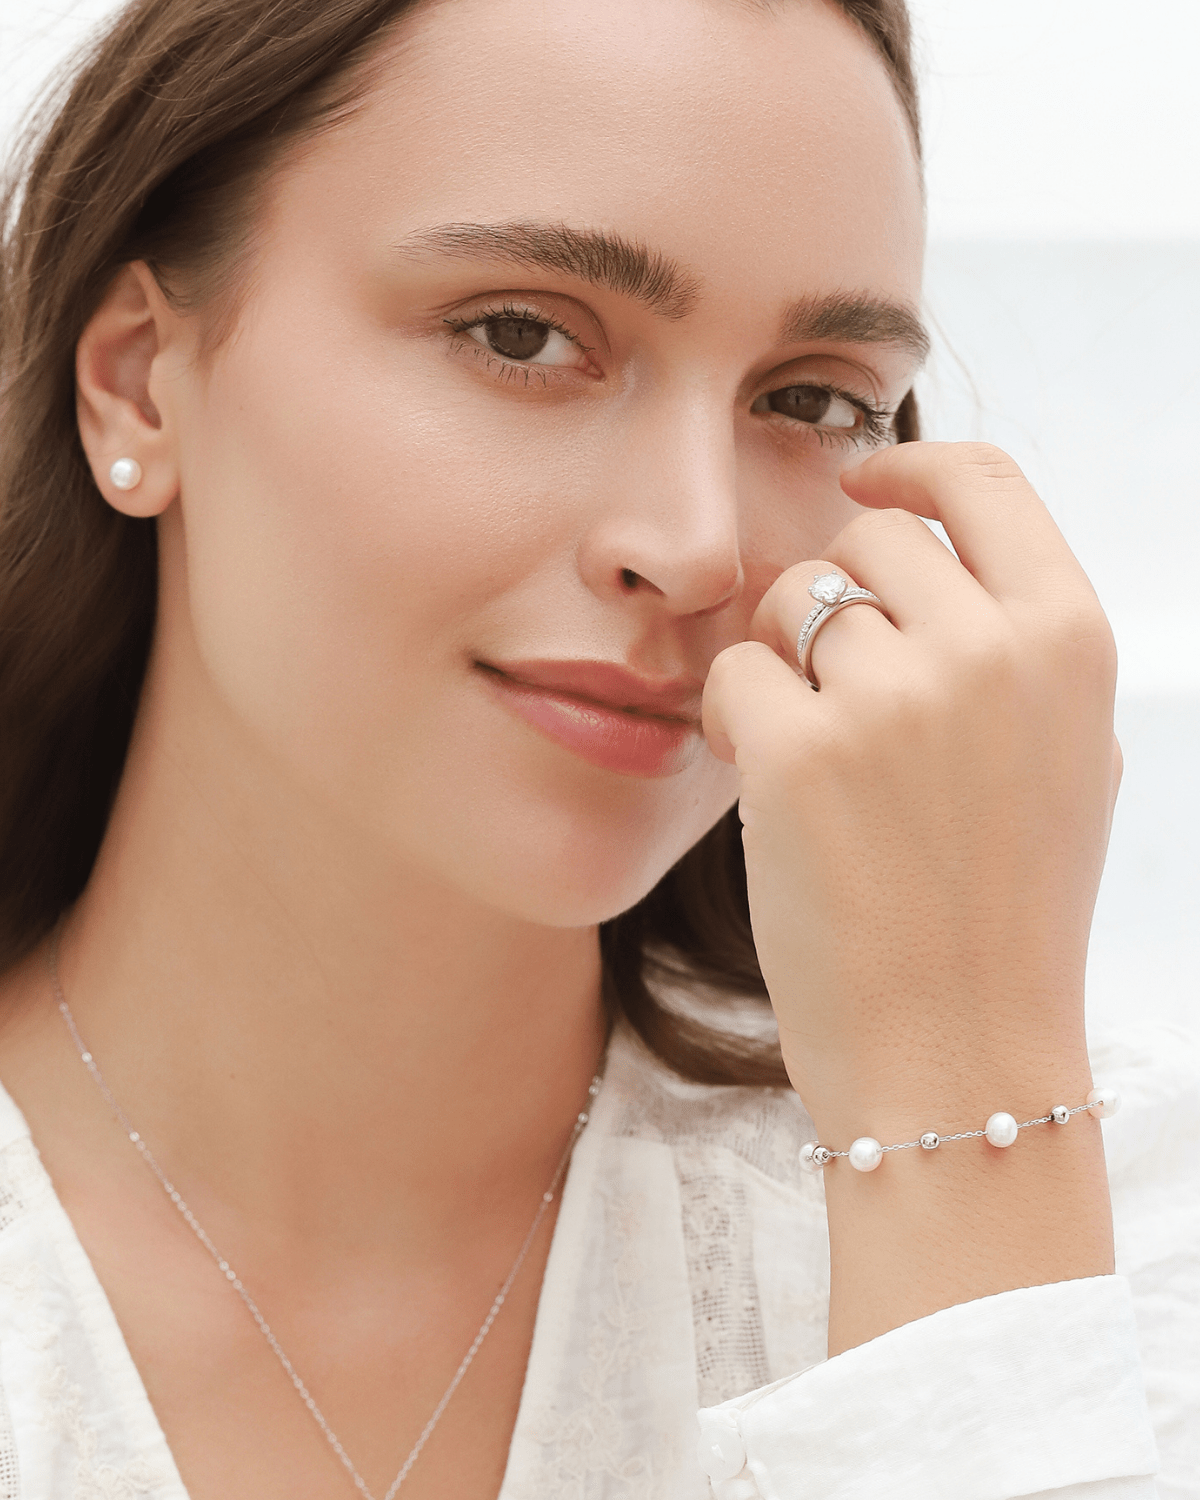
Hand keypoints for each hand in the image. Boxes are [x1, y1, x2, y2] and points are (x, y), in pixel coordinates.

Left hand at [702, 442, 1119, 1348]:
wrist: (961, 1057)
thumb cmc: (1006, 913)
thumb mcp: (1069, 759)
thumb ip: (1022, 645)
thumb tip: (940, 544)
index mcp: (1071, 638)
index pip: (983, 479)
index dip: (912, 467)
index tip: (866, 483)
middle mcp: (991, 648)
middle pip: (866, 542)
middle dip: (834, 601)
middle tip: (831, 688)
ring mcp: (895, 697)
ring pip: (789, 601)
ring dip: (780, 659)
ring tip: (807, 749)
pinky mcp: (799, 752)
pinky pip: (732, 670)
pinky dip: (732, 718)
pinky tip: (762, 781)